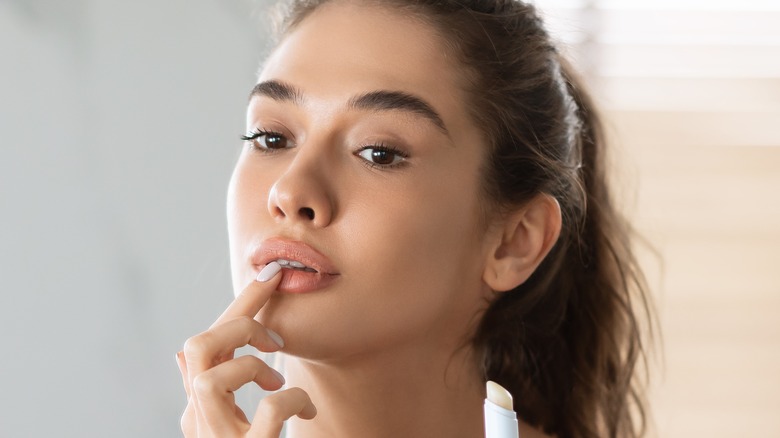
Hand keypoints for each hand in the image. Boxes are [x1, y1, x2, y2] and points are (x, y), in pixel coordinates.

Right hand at [176, 262, 316, 436]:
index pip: (205, 344)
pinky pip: (270, 410)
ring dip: (253, 367)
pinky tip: (306, 409)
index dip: (239, 306)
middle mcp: (199, 424)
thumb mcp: (223, 425)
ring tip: (278, 381)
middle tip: (275, 340)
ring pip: (211, 379)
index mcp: (197, 410)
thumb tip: (180, 355)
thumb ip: (210, 393)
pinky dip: (293, 399)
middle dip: (238, 326)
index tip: (271, 274)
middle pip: (196, 348)